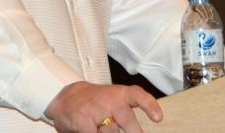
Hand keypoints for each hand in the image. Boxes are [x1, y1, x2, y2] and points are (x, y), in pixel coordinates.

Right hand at [44, 81, 162, 132]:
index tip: (158, 117)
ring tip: (100, 127)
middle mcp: (110, 99)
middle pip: (127, 120)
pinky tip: (90, 129)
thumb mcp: (114, 105)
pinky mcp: (82, 120)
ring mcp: (95, 108)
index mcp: (121, 94)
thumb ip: (127, 118)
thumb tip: (138, 132)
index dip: (149, 105)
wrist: (66, 99)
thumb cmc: (96, 105)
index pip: (138, 95)